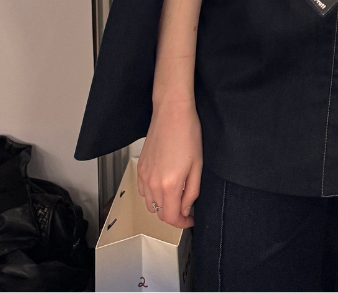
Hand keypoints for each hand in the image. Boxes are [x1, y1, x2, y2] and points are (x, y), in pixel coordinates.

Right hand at [137, 100, 203, 228]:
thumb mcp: (198, 165)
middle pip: (159, 213)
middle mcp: (152, 184)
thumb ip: (192, 191)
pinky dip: (153, 195)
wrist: (171, 114)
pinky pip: (143, 192)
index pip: (171, 217)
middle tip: (187, 211)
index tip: (190, 221)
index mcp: (169, 184)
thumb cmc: (188, 134)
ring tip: (177, 197)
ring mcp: (143, 176)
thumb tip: (186, 208)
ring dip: (163, 206)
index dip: (182, 224)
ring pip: (150, 204)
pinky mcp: (139, 169)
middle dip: (174, 216)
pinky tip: (164, 187)